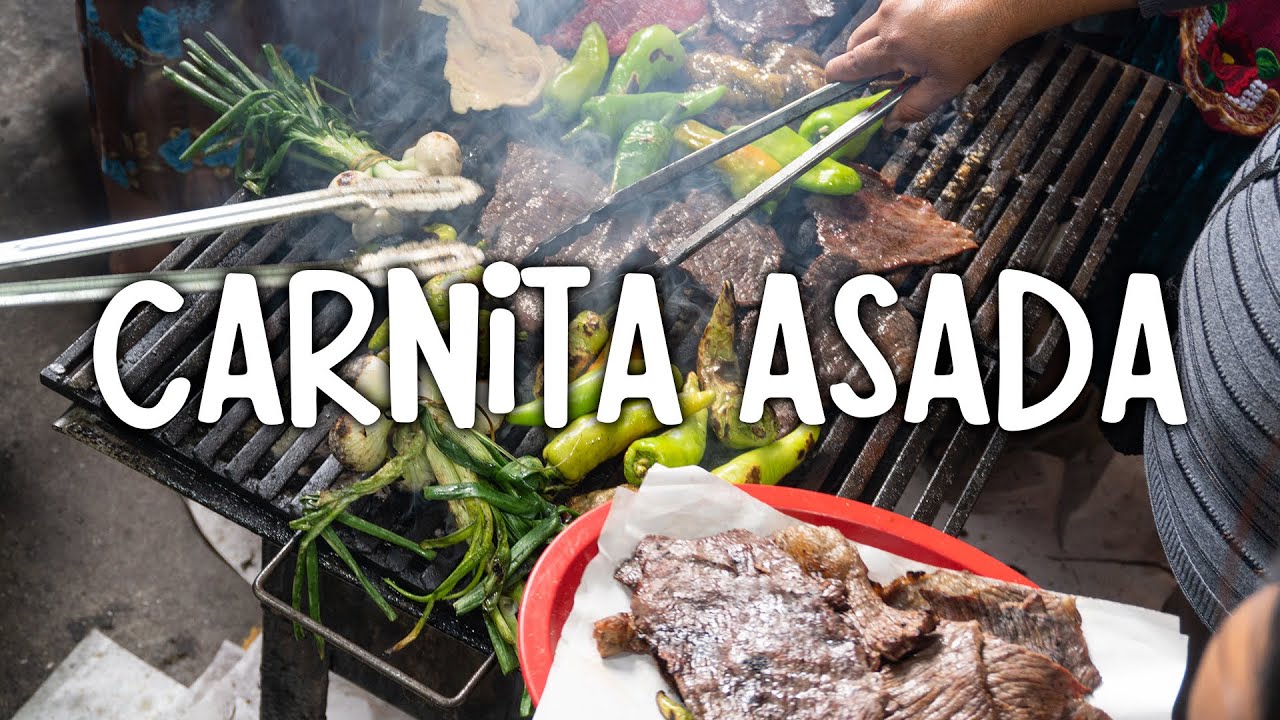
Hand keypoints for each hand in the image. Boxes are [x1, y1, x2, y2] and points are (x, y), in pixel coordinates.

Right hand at [826, 0, 1136, 128]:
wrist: (996, 5)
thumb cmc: (973, 44)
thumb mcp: (943, 86)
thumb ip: (911, 107)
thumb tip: (890, 123)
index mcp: (891, 45)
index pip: (848, 65)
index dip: (838, 78)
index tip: (837, 84)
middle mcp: (886, 18)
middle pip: (854, 44)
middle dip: (863, 62)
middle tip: (889, 75)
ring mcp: (896, 1)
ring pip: (871, 28)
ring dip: (880, 43)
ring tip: (910, 54)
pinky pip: (888, 14)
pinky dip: (895, 27)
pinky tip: (920, 34)